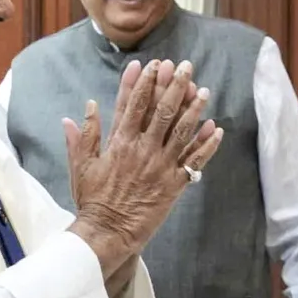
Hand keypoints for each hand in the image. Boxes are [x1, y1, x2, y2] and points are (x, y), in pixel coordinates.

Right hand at [100, 61, 200, 297]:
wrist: (108, 232)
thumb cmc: (92, 201)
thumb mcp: (81, 166)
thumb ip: (84, 136)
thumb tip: (85, 107)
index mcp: (119, 143)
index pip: (133, 105)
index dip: (143, 82)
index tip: (152, 64)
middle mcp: (142, 150)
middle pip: (161, 111)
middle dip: (174, 86)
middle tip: (185, 66)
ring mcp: (160, 166)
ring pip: (182, 131)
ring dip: (194, 109)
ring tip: (204, 90)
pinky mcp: (173, 184)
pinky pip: (194, 161)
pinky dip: (206, 145)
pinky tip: (216, 129)